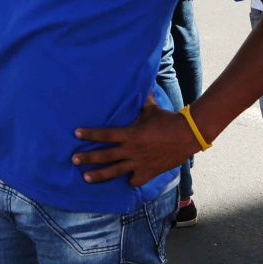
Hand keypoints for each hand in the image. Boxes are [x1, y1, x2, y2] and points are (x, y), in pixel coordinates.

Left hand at [71, 94, 201, 186]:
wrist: (187, 135)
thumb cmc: (168, 119)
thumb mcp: (151, 108)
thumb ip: (141, 100)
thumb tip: (139, 83)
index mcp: (130, 134)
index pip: (105, 134)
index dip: (89, 134)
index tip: (76, 134)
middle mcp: (131, 150)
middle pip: (104, 156)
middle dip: (87, 158)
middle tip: (74, 160)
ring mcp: (139, 163)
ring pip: (115, 171)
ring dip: (99, 175)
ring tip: (86, 178)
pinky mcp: (149, 172)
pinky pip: (135, 180)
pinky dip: (130, 180)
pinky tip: (126, 180)